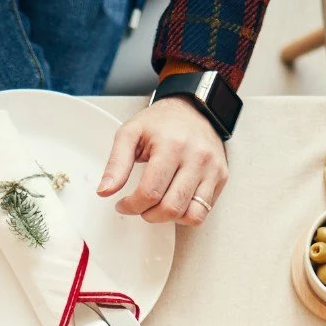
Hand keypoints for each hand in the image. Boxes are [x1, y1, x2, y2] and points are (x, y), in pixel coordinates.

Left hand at [99, 98, 227, 224]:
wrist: (193, 108)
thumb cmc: (161, 122)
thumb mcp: (131, 133)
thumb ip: (116, 163)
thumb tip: (105, 191)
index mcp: (171, 145)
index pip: (150, 192)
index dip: (132, 206)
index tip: (123, 204)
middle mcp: (196, 157)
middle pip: (171, 208)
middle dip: (149, 215)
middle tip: (140, 206)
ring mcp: (212, 168)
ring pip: (191, 215)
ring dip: (168, 218)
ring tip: (157, 206)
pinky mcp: (221, 176)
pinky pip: (204, 211)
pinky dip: (186, 215)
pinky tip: (175, 202)